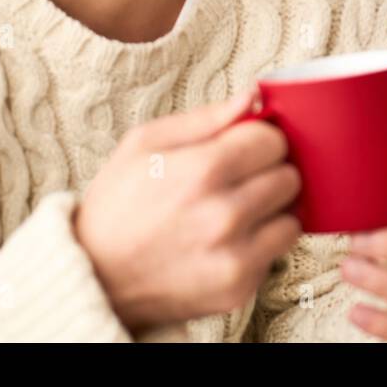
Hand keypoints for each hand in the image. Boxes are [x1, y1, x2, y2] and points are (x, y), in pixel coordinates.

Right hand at [74, 88, 301, 331]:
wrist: (95, 277)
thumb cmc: (118, 204)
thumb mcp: (144, 144)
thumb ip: (205, 118)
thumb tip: (252, 97)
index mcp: (202, 170)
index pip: (272, 141)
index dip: (259, 139)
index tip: (243, 148)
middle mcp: (223, 215)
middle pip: (288, 176)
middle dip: (268, 172)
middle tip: (239, 180)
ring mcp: (234, 256)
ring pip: (291, 216)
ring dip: (271, 210)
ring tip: (236, 209)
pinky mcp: (238, 288)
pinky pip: (279, 252)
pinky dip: (262, 242)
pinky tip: (230, 239)